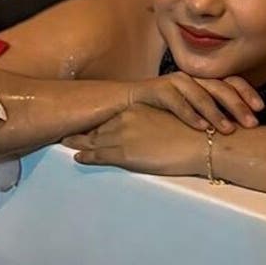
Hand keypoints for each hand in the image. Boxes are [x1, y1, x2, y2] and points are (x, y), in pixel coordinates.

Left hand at [61, 104, 205, 175]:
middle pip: (97, 124)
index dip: (96, 118)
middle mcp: (125, 118)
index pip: (110, 114)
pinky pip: (98, 155)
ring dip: (77, 140)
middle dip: (81, 127)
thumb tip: (148, 126)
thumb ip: (152, 118)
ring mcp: (122, 135)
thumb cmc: (192, 130)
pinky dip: (85, 156)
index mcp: (136, 107)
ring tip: (64, 140)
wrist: (201, 142)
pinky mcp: (124, 153)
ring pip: (92, 139)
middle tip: (65, 127)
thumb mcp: (167, 116)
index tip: (84, 118)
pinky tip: (77, 156)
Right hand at [129, 71, 263, 134]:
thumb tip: (239, 129)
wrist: (125, 104)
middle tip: (252, 123)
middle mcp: (191, 77)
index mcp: (202, 81)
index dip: (246, 92)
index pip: (230, 81)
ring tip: (228, 130)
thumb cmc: (162, 110)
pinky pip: (176, 100)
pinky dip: (189, 113)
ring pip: (200, 93)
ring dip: (216, 112)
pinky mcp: (156, 89)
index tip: (261, 109)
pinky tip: (200, 127)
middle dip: (237, 105)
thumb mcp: (190, 111)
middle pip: (219, 87)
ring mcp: (173, 81)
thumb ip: (211, 114)